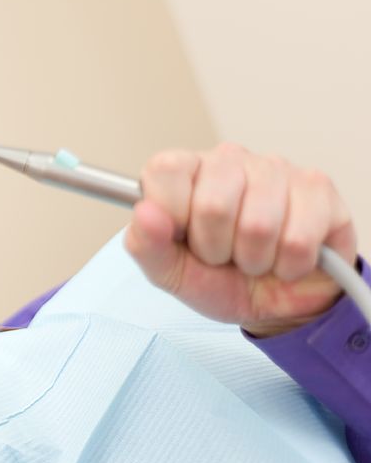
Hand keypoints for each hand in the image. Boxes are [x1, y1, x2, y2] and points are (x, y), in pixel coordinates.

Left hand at [124, 143, 356, 336]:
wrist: (272, 303)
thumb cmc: (217, 278)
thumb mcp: (169, 272)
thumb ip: (145, 245)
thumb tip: (144, 212)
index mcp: (186, 171)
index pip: (164, 171)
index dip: (172, 217)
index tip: (182, 238)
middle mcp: (229, 160)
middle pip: (213, 205)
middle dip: (215, 249)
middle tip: (222, 255)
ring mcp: (276, 168)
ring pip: (259, 225)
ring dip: (254, 260)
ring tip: (252, 257)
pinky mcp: (318, 188)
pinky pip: (299, 238)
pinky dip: (289, 265)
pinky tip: (284, 258)